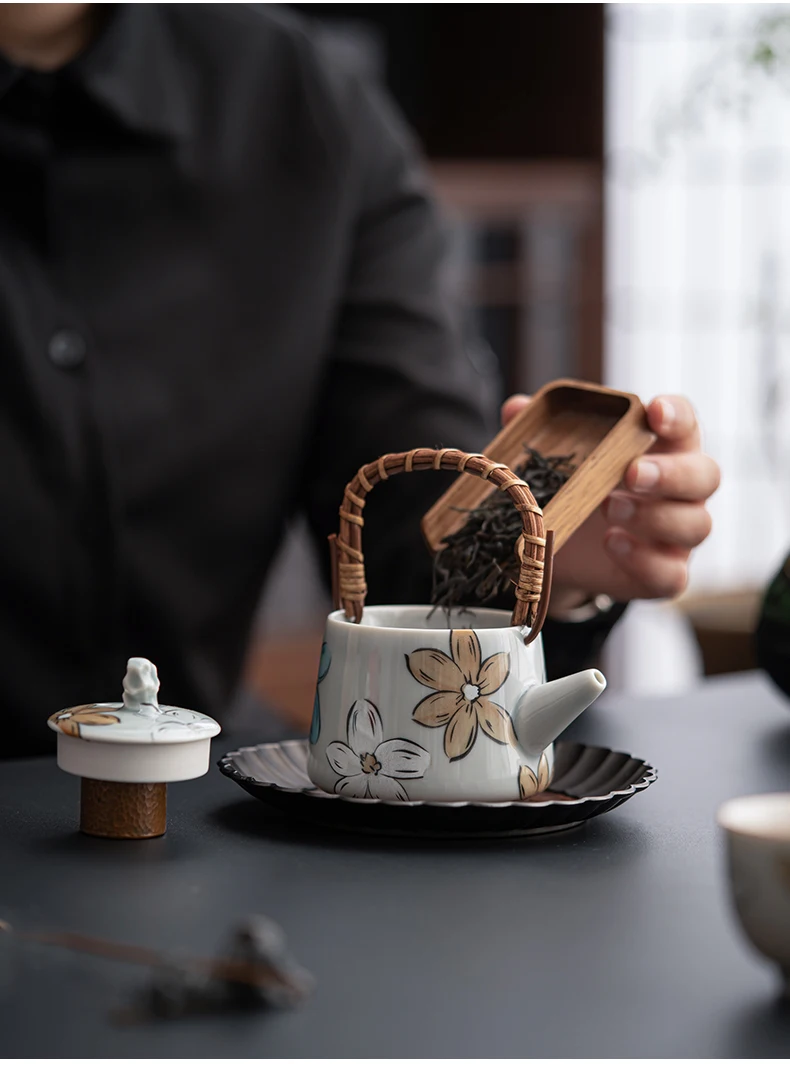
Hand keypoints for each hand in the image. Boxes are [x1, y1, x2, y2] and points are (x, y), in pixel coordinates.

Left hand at [500, 393, 719, 610]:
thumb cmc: (568, 489)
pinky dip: (645, 560)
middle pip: (705, 475)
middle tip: (632, 473)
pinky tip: (612, 544)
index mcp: (661, 448)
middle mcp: (681, 490)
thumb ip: (538, 432)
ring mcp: (677, 535)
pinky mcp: (663, 574)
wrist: (555, 550)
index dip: (676, 416)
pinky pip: (672, 574)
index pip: (685, 422)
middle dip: (671, 473)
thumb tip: (517, 409)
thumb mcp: (552, 460)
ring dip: (655, 516)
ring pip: (696, 525)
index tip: (654, 412)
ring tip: (609, 509)